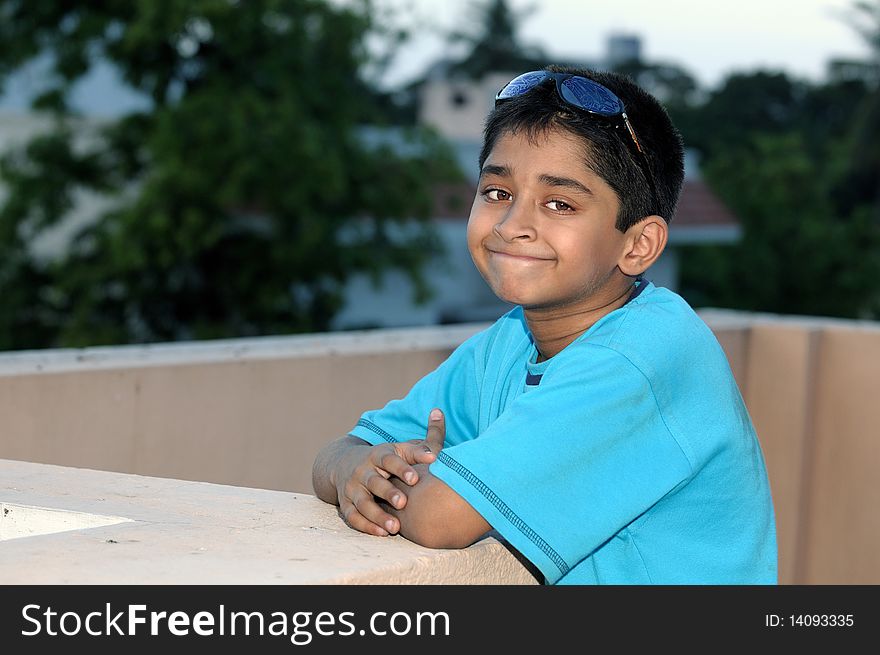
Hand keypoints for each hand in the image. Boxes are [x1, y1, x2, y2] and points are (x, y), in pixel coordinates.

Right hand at [337, 408, 446, 536]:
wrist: (344, 464)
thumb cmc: (384, 459)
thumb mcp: (400, 449)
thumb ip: (421, 442)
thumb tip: (440, 415)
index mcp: (378, 455)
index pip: (389, 460)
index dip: (402, 468)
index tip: (416, 478)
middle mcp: (363, 471)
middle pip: (374, 482)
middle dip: (388, 492)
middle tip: (403, 503)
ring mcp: (352, 489)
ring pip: (362, 503)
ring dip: (377, 515)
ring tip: (395, 527)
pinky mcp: (346, 504)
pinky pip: (353, 517)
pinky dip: (366, 526)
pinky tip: (382, 533)